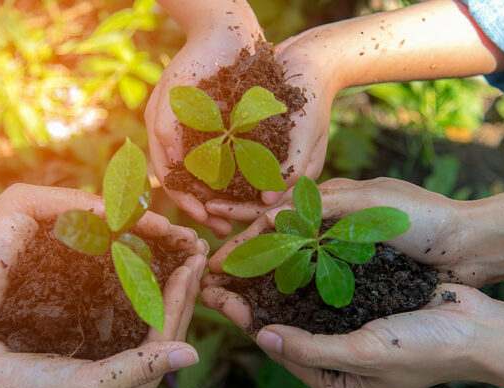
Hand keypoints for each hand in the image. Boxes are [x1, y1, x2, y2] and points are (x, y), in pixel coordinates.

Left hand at [0, 183, 206, 343]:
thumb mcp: (25, 204)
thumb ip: (70, 201)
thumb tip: (118, 212)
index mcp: (74, 229)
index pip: (126, 224)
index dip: (156, 227)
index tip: (183, 234)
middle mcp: (81, 259)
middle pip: (135, 252)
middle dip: (169, 252)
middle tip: (198, 255)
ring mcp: (76, 289)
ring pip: (127, 282)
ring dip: (160, 279)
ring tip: (190, 280)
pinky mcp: (69, 317)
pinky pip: (107, 310)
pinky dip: (135, 306)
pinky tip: (158, 308)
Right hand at [145, 14, 263, 237]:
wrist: (226, 29)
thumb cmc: (193, 60)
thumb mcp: (173, 95)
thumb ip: (166, 128)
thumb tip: (168, 163)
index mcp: (169, 139)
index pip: (175, 181)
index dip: (188, 203)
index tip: (205, 219)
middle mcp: (191, 142)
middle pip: (199, 187)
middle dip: (211, 209)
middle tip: (226, 229)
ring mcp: (214, 137)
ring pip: (221, 179)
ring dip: (230, 199)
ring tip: (245, 216)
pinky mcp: (238, 130)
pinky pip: (242, 161)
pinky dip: (247, 179)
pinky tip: (260, 190)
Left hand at [201, 282, 488, 387]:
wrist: (481, 327)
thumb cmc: (426, 349)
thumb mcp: (363, 355)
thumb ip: (312, 350)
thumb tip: (264, 337)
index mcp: (334, 382)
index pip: (278, 348)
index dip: (246, 321)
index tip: (220, 295)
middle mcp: (337, 358)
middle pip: (282, 325)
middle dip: (250, 299)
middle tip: (218, 273)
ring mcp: (349, 330)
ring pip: (299, 304)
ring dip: (272, 281)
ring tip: (244, 257)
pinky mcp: (363, 305)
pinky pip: (324, 288)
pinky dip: (302, 271)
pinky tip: (285, 250)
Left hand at [203, 27, 338, 221]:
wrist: (309, 60)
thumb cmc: (312, 95)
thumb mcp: (306, 132)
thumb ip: (293, 166)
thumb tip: (268, 199)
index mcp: (298, 175)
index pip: (267, 206)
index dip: (239, 211)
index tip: (211, 208)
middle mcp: (282, 170)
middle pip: (251, 199)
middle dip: (225, 205)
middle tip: (196, 205)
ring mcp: (269, 155)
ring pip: (241, 183)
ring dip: (218, 189)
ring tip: (191, 191)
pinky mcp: (256, 140)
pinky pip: (235, 158)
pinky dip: (218, 164)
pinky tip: (196, 164)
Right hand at [205, 177, 482, 286]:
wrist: (474, 246)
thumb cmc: (425, 219)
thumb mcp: (369, 204)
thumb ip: (321, 207)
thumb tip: (271, 214)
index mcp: (332, 199)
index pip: (276, 219)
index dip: (245, 241)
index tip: (218, 263)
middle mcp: (333, 223)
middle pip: (278, 242)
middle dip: (246, 263)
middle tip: (218, 286)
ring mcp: (346, 249)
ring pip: (293, 264)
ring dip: (264, 279)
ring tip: (239, 300)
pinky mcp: (361, 271)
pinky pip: (317, 280)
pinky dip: (293, 290)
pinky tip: (278, 306)